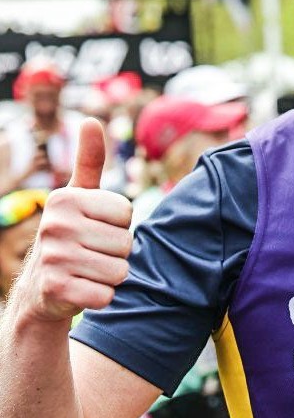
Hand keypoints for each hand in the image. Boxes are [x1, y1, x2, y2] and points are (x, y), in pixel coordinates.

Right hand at [17, 118, 132, 321]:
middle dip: (116, 253)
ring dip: (110, 276)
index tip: (96, 229)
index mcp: (65, 199)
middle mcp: (55, 225)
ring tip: (88, 271)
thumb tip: (91, 120)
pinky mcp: (56, 290)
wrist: (42, 287)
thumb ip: (89, 161)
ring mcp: (54, 258)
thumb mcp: (78, 197)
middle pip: (125, 243)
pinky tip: (82, 290)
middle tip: (91, 254)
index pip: (126, 214)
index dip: (119, 226)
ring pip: (120, 271)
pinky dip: (102, 297)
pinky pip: (107, 295)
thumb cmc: (71, 235)